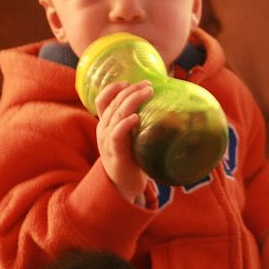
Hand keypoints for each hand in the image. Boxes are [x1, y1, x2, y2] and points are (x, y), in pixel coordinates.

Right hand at [95, 80, 152, 201]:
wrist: (123, 186)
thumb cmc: (131, 161)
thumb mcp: (132, 138)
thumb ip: (140, 125)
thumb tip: (167, 111)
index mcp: (106, 125)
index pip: (102, 101)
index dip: (112, 89)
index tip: (128, 82)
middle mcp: (103, 130)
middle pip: (113, 103)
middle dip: (130, 91)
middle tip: (148, 84)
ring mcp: (107, 141)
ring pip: (116, 114)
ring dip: (132, 101)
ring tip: (147, 92)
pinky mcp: (115, 153)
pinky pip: (117, 135)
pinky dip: (125, 124)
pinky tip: (136, 117)